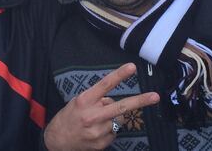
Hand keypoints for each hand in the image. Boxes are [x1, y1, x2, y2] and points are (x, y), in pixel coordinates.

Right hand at [44, 63, 159, 150]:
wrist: (56, 141)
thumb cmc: (68, 117)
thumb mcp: (78, 102)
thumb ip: (96, 99)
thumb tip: (112, 100)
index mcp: (85, 100)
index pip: (105, 85)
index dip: (119, 75)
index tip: (132, 67)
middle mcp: (92, 115)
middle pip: (120, 106)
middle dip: (140, 101)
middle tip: (155, 97)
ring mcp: (97, 131)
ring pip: (118, 120)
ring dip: (113, 119)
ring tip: (98, 121)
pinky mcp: (101, 143)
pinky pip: (114, 133)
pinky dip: (109, 131)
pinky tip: (97, 131)